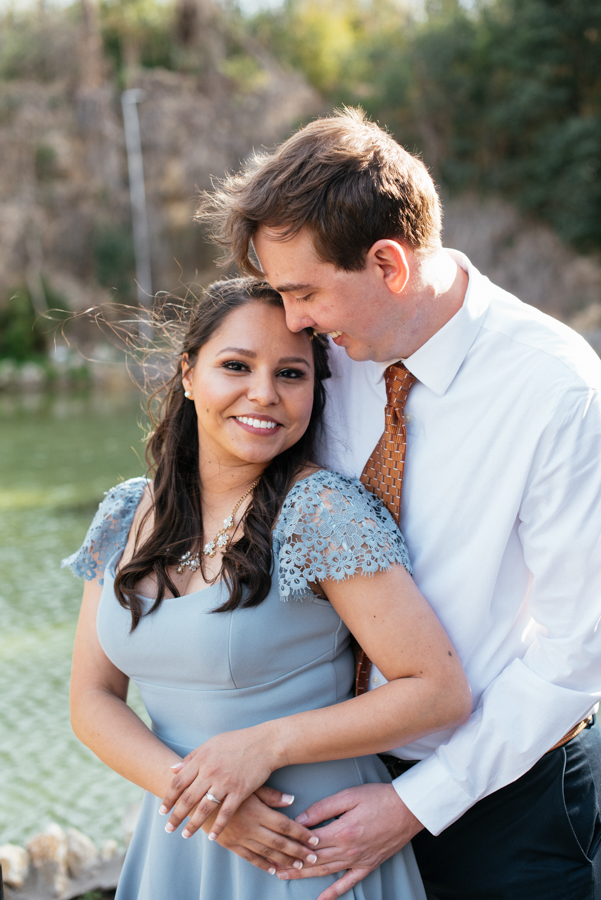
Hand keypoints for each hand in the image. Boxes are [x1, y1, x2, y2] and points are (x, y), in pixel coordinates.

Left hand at [160, 725, 279, 838]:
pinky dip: (218, 827)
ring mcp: (225, 783)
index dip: (169, 798)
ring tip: (185, 835)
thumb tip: (173, 769)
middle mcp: (210, 772)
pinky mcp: (240, 791)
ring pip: (204, 809)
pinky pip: (226, 813)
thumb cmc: (238, 741)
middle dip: (176, 816)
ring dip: (193, 825)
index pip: (179, 782)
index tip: (162, 811)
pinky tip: (212, 837)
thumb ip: (192, 757)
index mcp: (202, 759)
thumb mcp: (212, 743)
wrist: (265, 743)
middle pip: (188, 798)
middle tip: (168, 829)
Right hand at [200, 787, 320, 871]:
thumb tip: (291, 799)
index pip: (286, 826)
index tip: (315, 840)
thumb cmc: (226, 784)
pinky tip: (274, 870)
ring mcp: (240, 838)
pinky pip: (250, 858)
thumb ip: (271, 795)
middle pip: (280, 843)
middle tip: (314, 858)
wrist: (197, 795)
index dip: (302, 834)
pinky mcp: (230, 844)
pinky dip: (263, 865)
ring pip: (267, 853)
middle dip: (298, 851)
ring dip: (285, 861)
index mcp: (258, 812)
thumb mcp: (250, 785)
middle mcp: (251, 828)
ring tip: (300, 867)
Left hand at [275, 783, 423, 899]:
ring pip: (325, 871)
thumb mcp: (349, 795)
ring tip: (285, 877)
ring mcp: (358, 861)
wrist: (409, 809)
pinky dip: (334, 893)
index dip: (290, 843)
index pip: (308, 841)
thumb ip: (323, 808)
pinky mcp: (368, 865)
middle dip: (291, 863)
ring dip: (304, 875)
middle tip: (271, 866)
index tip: (274, 845)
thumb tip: (301, 820)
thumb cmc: (380, 798)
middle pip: (313, 859)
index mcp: (341, 831)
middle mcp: (348, 850)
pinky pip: (349, 883)